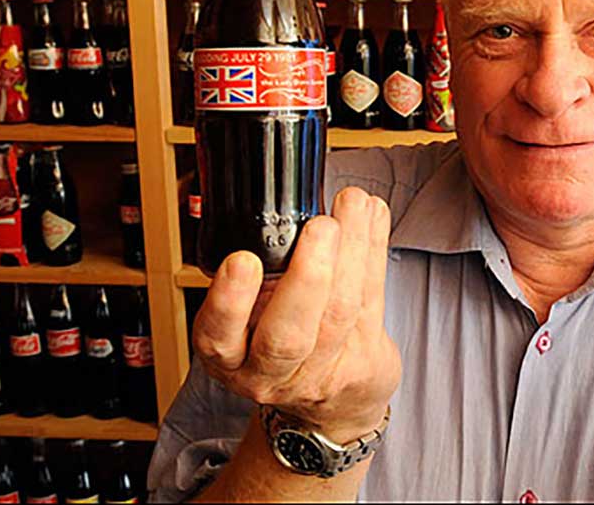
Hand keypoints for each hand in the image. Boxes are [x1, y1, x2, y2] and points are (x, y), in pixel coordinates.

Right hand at [193, 187, 401, 444]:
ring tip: (354, 206)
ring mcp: (320, 372)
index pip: (219, 336)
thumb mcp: (249, 318)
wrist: (331, 400)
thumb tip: (275, 193)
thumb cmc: (282, 338)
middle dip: (307, 277)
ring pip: (339, 314)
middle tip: (321, 226)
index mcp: (229, 356)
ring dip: (353, 251)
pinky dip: (374, 252)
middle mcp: (269, 372)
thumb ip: (256, 270)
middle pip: (287, 336)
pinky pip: (372, 302)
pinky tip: (374, 216)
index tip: (243, 260)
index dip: (230, 301)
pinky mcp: (362, 364)